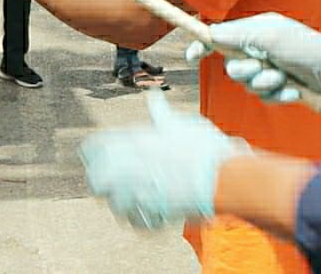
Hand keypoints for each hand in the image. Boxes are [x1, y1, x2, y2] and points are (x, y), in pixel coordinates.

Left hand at [81, 91, 248, 228]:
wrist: (226, 175)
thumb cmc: (206, 146)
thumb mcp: (181, 123)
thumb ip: (161, 114)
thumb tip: (153, 97)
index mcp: (135, 140)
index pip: (93, 147)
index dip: (93, 154)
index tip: (98, 157)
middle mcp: (132, 165)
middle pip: (96, 180)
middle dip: (102, 182)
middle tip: (115, 183)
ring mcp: (141, 191)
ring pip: (113, 204)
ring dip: (123, 203)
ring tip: (136, 200)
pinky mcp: (153, 214)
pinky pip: (135, 223)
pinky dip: (141, 220)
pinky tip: (151, 214)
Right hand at [185, 12, 320, 104]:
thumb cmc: (308, 49)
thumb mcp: (272, 37)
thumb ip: (240, 36)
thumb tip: (212, 34)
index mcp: (255, 31)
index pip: (221, 37)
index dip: (204, 45)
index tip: (191, 56)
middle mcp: (259, 50)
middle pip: (232, 67)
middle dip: (247, 72)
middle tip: (265, 68)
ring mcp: (269, 70)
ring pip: (248, 86)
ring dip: (266, 85)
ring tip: (285, 79)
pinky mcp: (278, 88)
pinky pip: (265, 98)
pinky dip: (278, 96)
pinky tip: (294, 91)